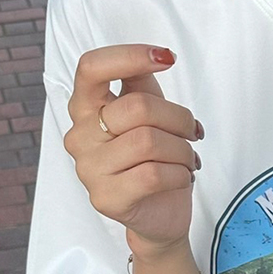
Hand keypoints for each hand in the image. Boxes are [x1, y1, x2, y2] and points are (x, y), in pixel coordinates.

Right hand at [61, 43, 203, 252]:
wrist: (160, 216)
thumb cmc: (154, 162)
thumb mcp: (151, 117)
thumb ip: (144, 87)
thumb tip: (159, 56)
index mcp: (86, 109)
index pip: (91, 68)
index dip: (129, 56)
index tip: (167, 58)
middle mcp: (80, 136)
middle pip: (137, 107)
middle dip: (178, 118)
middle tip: (192, 133)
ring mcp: (89, 169)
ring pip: (149, 141)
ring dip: (183, 150)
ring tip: (188, 160)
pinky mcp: (107, 198)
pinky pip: (154, 174)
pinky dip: (181, 174)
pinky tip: (183, 177)